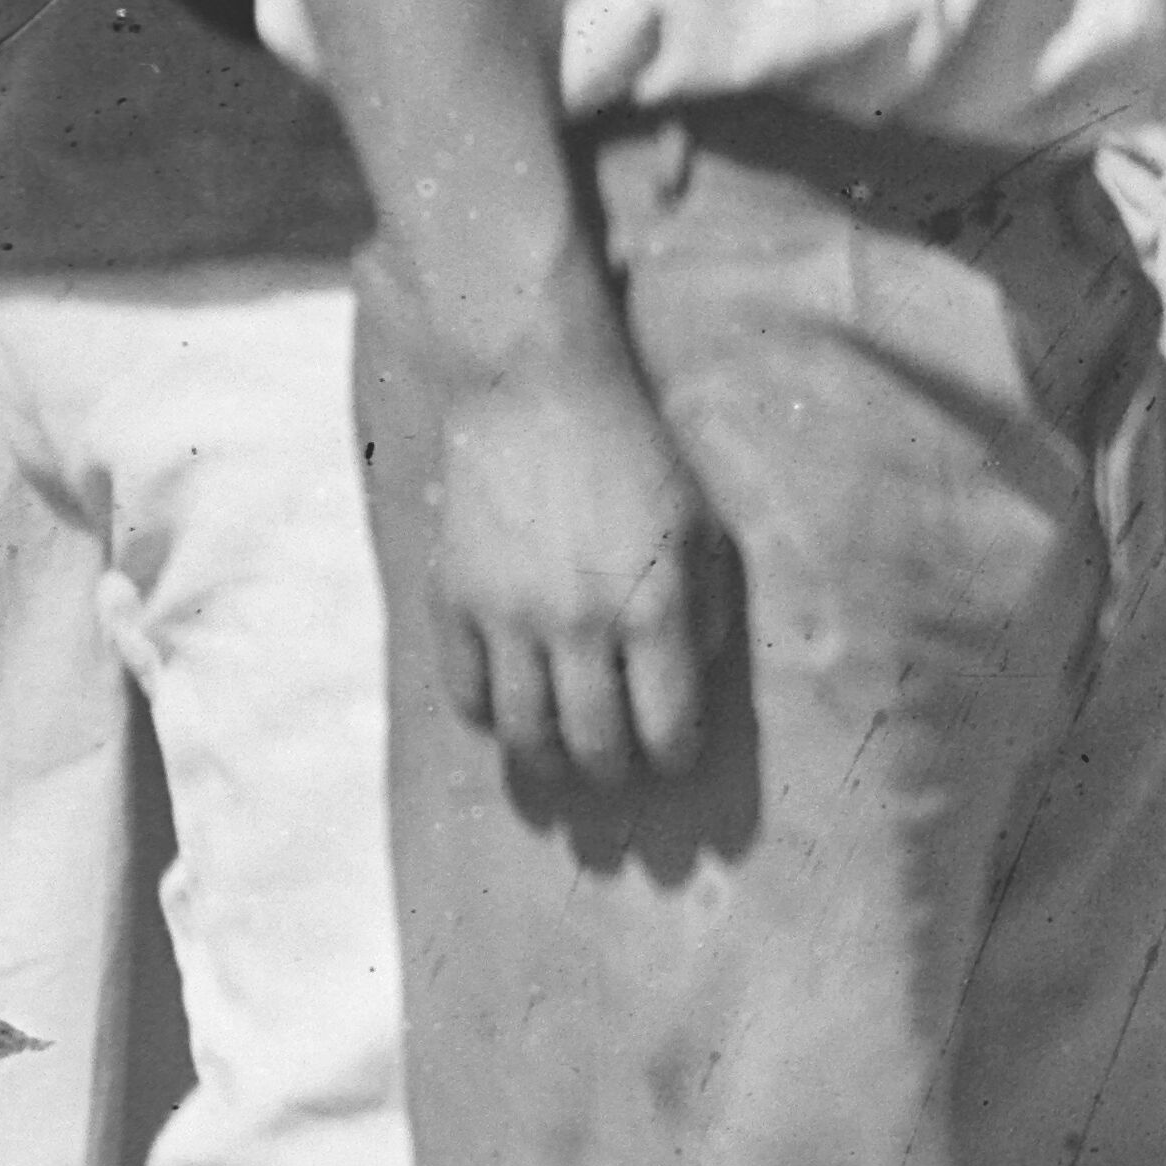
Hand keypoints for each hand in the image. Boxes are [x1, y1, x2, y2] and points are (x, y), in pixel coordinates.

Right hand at [403, 337, 723, 785]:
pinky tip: (514, 712)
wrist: (536, 394)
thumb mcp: (702, 528)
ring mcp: (509, 615)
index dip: (673, 757)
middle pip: (593, 745)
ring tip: (564, 759)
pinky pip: (466, 695)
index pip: (667, 726)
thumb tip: (693, 689)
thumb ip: (710, 612)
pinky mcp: (454, 600)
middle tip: (619, 770)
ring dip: (548, 763)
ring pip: (523, 735)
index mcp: (655, 607)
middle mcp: (580, 622)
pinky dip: (491, 718)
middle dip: (613, 772)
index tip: (673, 758)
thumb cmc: (638, 459)